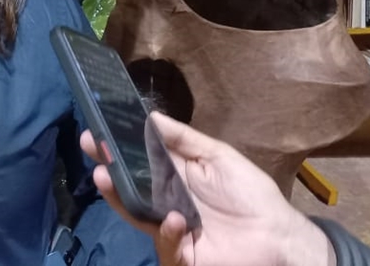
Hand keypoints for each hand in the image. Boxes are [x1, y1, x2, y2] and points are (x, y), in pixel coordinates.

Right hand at [80, 112, 335, 265]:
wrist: (278, 236)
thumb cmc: (250, 194)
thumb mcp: (218, 157)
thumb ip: (184, 139)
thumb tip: (150, 116)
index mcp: (173, 175)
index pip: (138, 159)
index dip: (116, 147)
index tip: (95, 131)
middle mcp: (165, 199)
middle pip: (128, 185)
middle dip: (106, 167)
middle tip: (91, 150)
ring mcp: (169, 226)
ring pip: (135, 213)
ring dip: (117, 196)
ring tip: (105, 177)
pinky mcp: (179, 252)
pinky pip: (164, 243)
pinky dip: (167, 232)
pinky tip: (175, 219)